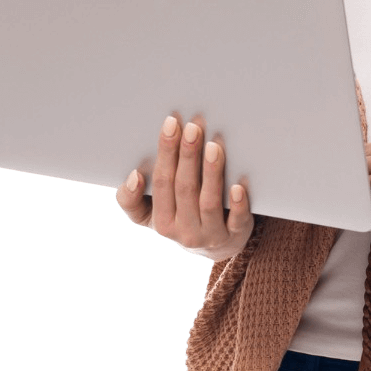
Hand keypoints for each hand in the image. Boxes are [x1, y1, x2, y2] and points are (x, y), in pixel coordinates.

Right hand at [115, 114, 254, 260]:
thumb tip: (133, 176)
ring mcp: (211, 235)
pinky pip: (236, 221)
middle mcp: (184, 231)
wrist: (216, 246)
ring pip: (209, 203)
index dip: (165, 154)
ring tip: (214, 146)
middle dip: (188, 155)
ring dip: (211, 173)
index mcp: (161, 222)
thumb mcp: (150, 214)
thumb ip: (132, 199)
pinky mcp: (235, 236)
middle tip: (193, 127)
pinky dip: (238, 204)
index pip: (161, 183)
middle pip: (184, 189)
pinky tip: (238, 186)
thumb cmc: (180, 217)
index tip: (171, 124)